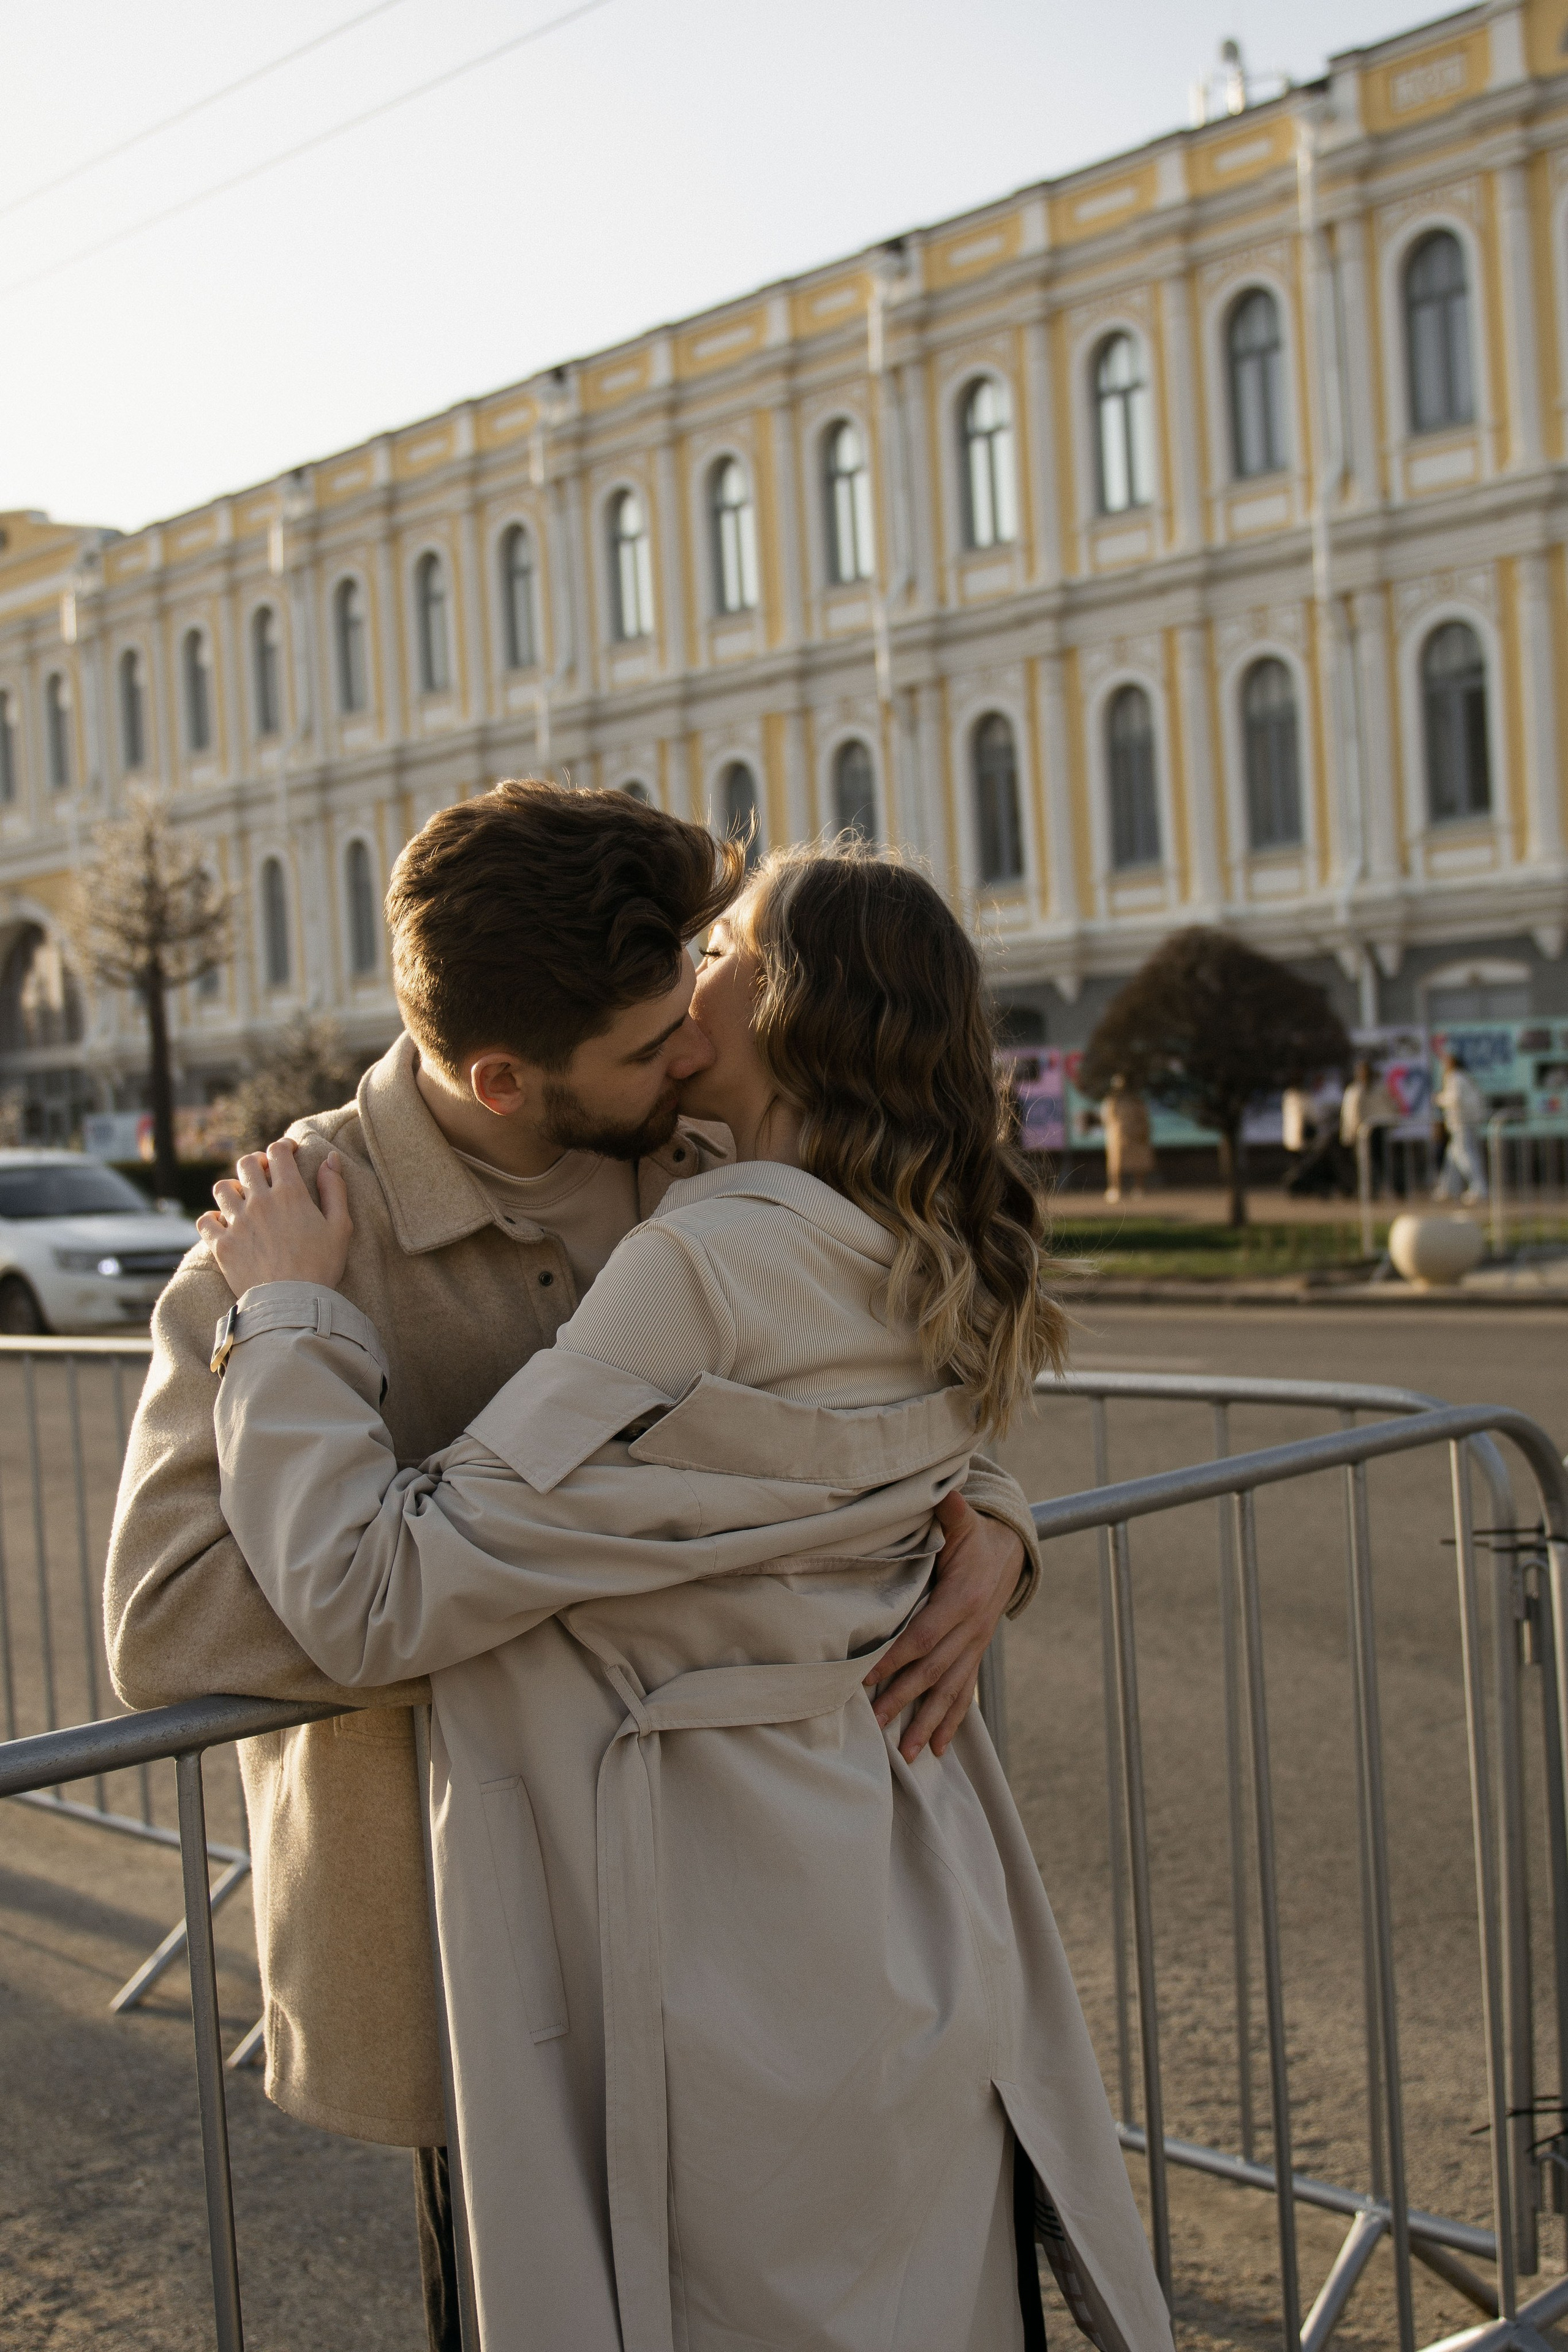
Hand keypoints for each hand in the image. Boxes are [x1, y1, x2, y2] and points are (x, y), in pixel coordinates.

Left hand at [195, 1139, 351, 1299]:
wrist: (292, 1303)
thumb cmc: (322, 1266)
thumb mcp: (340, 1226)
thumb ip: (334, 1189)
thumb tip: (330, 1158)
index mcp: (290, 1193)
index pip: (277, 1152)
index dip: (282, 1147)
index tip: (287, 1152)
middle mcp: (259, 1201)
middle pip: (246, 1163)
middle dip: (255, 1163)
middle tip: (263, 1174)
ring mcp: (237, 1222)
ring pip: (222, 1188)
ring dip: (232, 1189)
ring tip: (241, 1199)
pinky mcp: (221, 1244)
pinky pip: (205, 1220)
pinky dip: (212, 1219)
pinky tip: (223, 1225)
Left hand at [864, 1493, 1024, 1763]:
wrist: (1011, 1552)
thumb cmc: (976, 1535)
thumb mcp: (962, 1520)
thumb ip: (950, 1509)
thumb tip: (942, 1488)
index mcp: (963, 1599)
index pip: (924, 1634)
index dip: (896, 1657)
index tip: (867, 1676)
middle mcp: (972, 1629)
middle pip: (933, 1671)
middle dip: (904, 1699)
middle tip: (877, 1724)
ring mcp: (975, 1647)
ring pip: (950, 1691)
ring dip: (928, 1723)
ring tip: (907, 1753)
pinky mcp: (975, 1655)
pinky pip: (964, 1693)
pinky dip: (951, 1722)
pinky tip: (938, 1749)